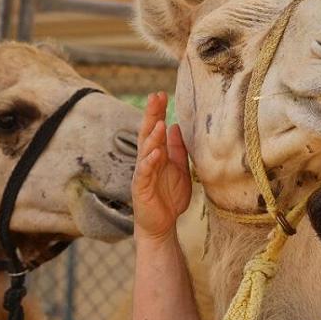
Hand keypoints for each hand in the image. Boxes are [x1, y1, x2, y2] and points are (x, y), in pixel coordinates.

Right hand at [132, 92, 191, 241]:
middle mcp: (146, 161)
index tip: (161, 94)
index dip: (157, 112)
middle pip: (146, 134)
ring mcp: (142, 174)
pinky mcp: (141, 189)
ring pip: (144, 151)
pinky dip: (149, 162)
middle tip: (155, 97)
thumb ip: (177, 150)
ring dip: (151, 137)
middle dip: (151, 116)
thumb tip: (176, 126)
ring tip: (159, 123)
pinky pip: (144, 173)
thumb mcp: (179, 170)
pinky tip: (156, 153)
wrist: (162, 225)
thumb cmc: (169, 197)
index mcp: (156, 155)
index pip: (155, 129)